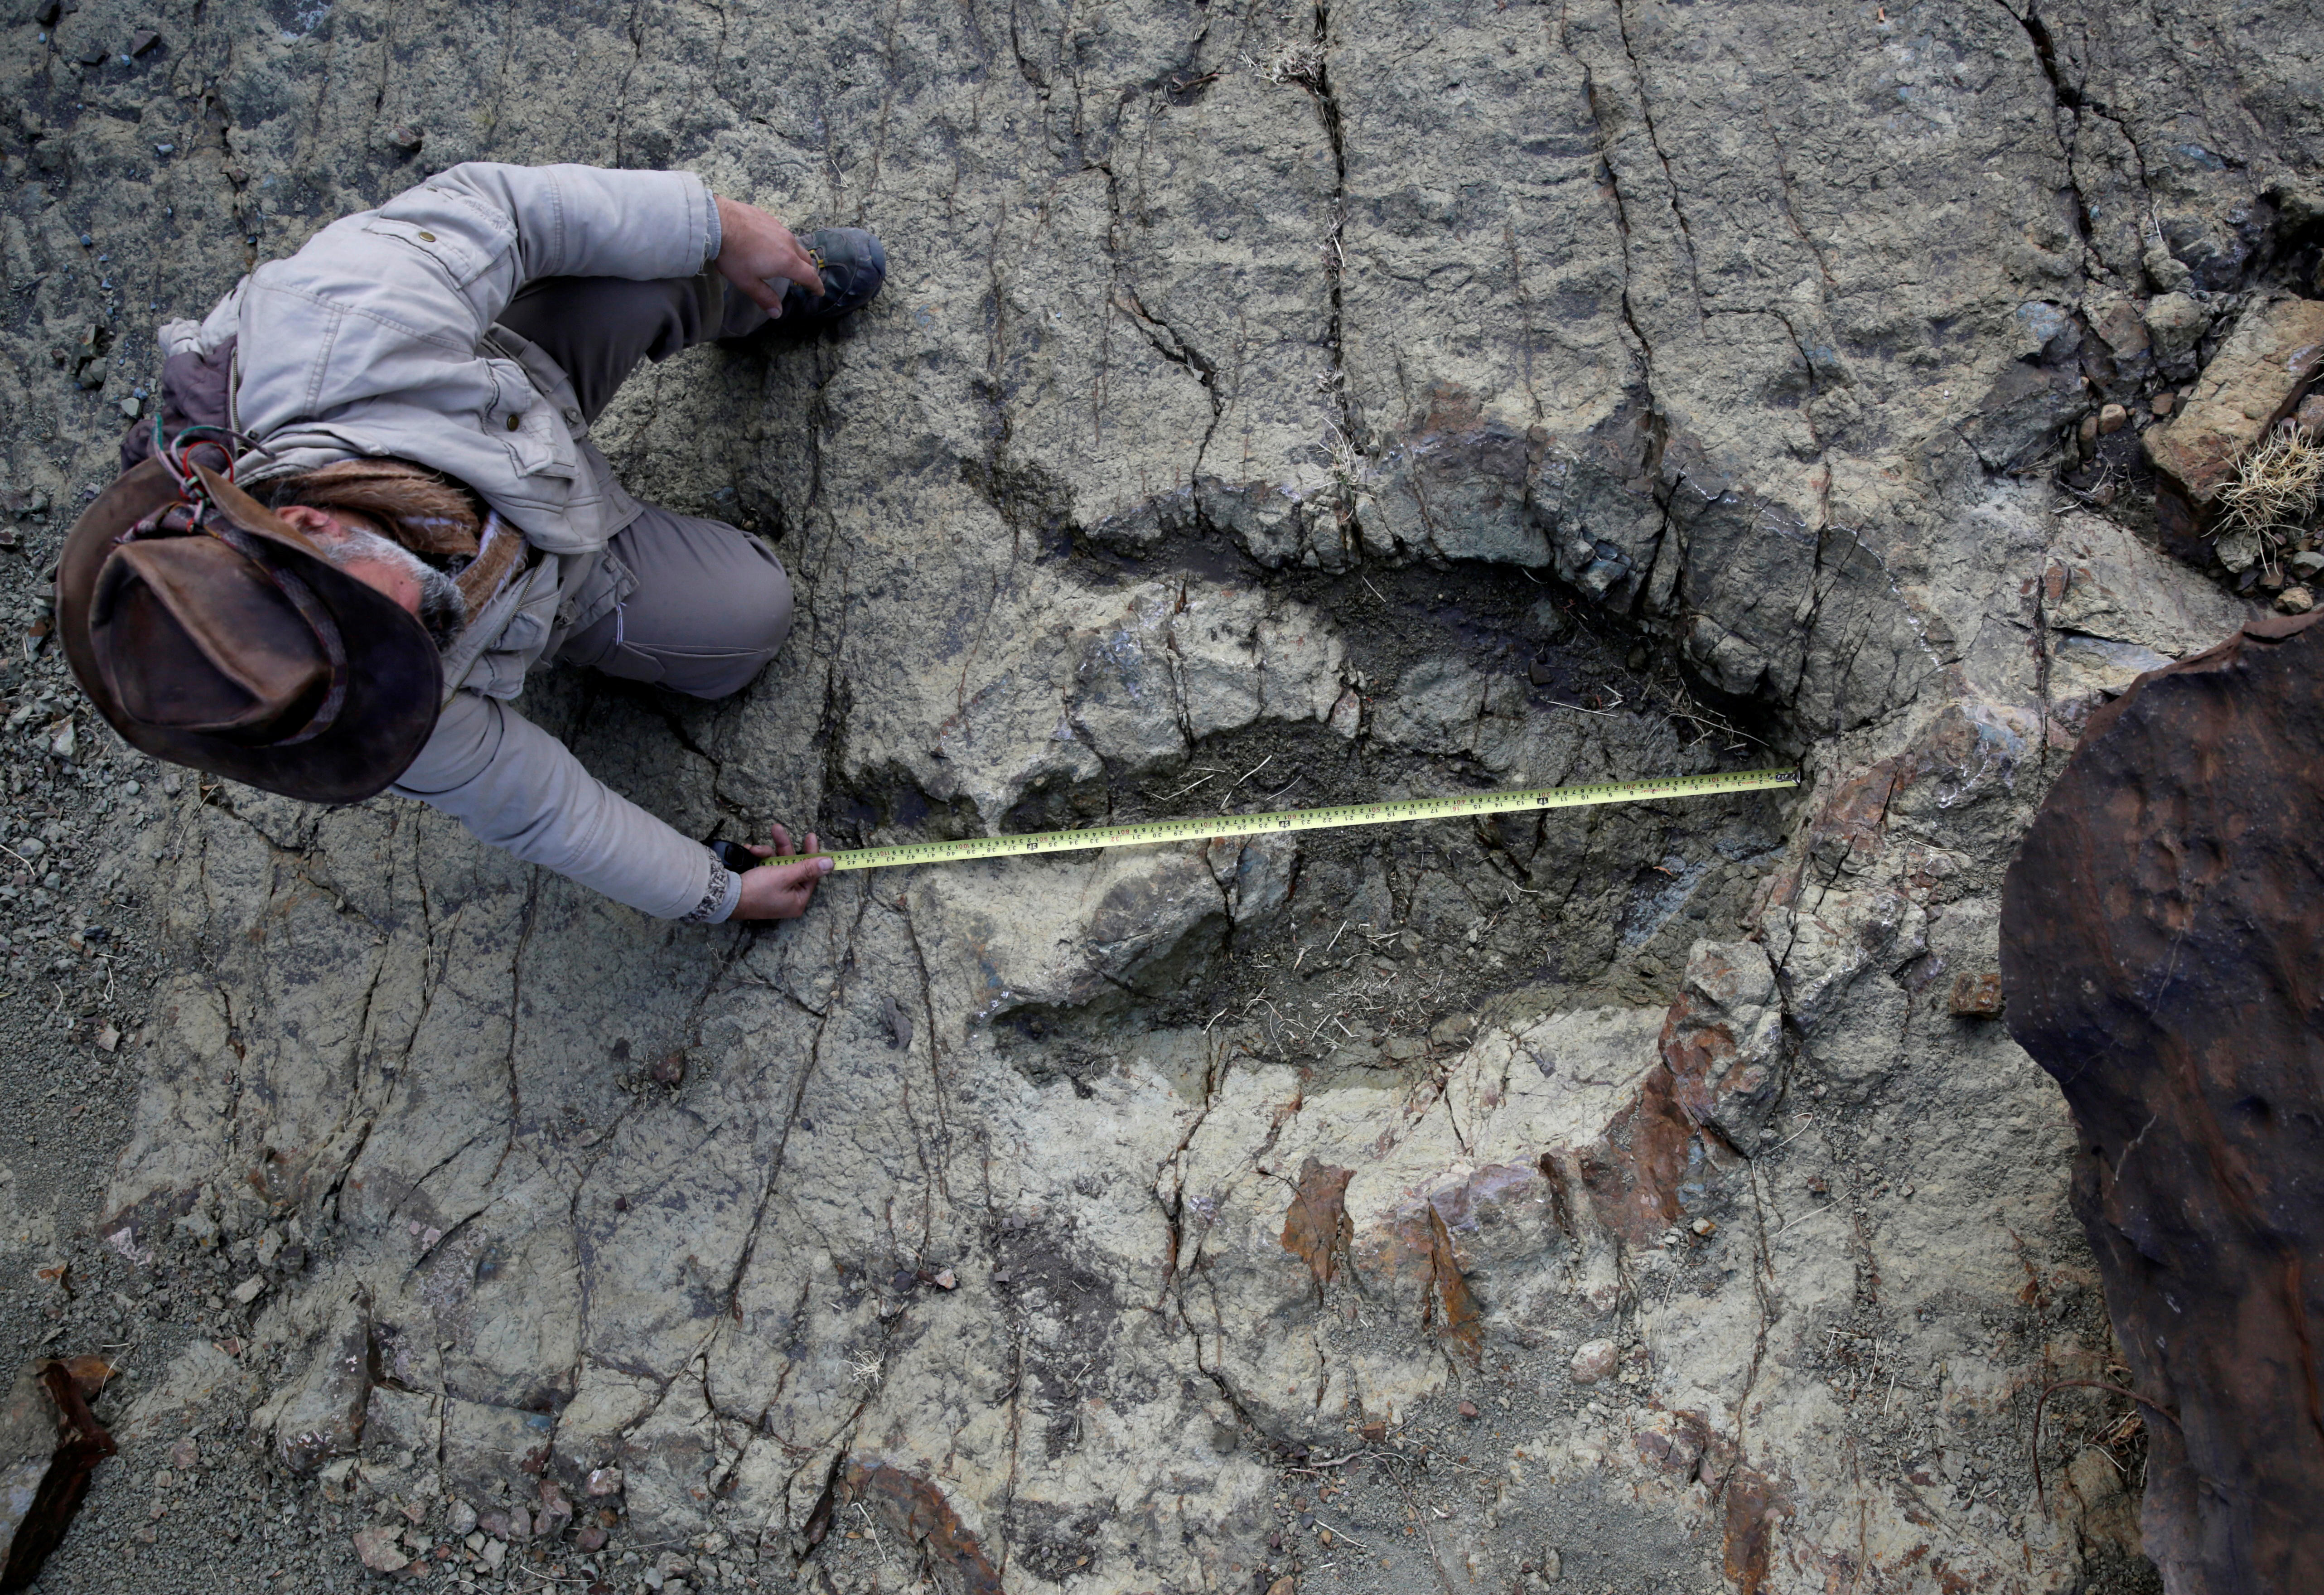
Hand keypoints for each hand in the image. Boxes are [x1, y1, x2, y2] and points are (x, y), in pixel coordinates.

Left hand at [713, 196, 825, 316]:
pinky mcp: (768, 217)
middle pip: (805, 258)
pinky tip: (768, 243)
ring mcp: (779, 228)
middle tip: (804, 278)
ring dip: (794, 254)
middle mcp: (788, 243)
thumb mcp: (747, 282)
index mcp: (787, 262)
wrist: (717, 221)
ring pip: (793, 243)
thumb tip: (777, 313)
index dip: (816, 285)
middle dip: (807, 270)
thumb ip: (765, 297)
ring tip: (786, 260)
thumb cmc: (733, 255)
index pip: (809, 276)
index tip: (819, 291)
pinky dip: (781, 241)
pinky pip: (780, 232)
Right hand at [731, 823, 832, 919]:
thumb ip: (808, 868)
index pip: (811, 874)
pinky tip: (748, 851)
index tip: (810, 837)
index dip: (811, 854)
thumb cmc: (757, 889)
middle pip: (793, 866)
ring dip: (766, 852)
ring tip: (755, 849)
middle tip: (778, 829)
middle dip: (783, 847)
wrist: (725, 897)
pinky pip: (765, 868)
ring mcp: (774, 891)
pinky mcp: (761, 886)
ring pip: (777, 864)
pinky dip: (758, 859)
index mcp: (798, 900)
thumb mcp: (785, 875)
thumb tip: (831, 864)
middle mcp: (788, 897)